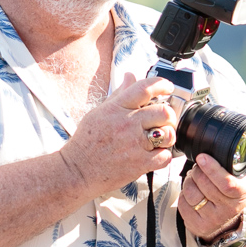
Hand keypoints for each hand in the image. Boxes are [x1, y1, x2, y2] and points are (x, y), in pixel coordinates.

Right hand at [58, 73, 176, 193]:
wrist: (77, 170)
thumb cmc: (86, 142)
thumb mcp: (99, 112)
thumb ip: (119, 94)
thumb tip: (130, 76)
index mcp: (117, 108)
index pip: (145, 88)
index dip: (161, 85)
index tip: (167, 88)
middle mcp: (127, 124)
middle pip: (164, 112)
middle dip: (169, 115)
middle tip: (164, 121)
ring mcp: (135, 144)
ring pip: (168, 134)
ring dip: (167, 136)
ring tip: (159, 140)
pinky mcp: (139, 164)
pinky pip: (165, 156)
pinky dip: (163, 156)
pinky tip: (154, 155)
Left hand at [177, 153, 245, 240]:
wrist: (227, 213)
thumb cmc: (231, 187)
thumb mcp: (239, 173)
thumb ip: (236, 157)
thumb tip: (238, 135)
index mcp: (242, 193)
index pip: (227, 183)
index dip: (212, 169)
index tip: (201, 157)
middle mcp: (229, 209)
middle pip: (204, 185)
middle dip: (197, 171)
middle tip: (199, 166)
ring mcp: (214, 220)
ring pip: (191, 194)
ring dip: (189, 181)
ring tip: (195, 179)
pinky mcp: (199, 226)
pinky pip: (183, 205)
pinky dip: (183, 195)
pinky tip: (192, 193)